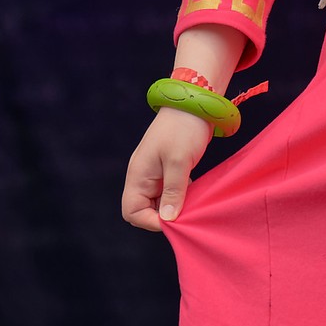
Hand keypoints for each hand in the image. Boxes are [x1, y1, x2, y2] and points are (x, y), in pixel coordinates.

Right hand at [122, 109, 213, 232]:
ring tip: (192, 203)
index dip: (151, 221)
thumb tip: (169, 219)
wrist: (193, 103)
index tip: (175, 220)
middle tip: (186, 213)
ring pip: (158, 203)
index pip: (131, 212)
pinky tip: (194, 193)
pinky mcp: (168, 170)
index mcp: (137, 175)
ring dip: (174, 207)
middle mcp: (142, 177)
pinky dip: (180, 197)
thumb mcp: (179, 162)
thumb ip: (173, 191)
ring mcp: (155, 174)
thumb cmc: (183, 129)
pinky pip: (169, 193)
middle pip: (143, 210)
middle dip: (163, 216)